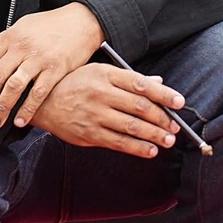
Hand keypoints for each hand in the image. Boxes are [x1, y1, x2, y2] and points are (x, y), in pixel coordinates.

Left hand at [0, 3, 104, 128]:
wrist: (81, 21)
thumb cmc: (49, 25)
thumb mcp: (20, 27)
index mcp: (11, 38)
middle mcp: (22, 47)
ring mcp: (39, 58)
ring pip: (14, 86)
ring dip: (2, 107)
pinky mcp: (56, 69)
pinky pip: (39, 92)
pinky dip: (28, 108)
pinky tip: (20, 121)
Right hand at [31, 63, 184, 158]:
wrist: (42, 101)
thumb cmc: (75, 83)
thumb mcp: (100, 72)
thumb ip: (129, 79)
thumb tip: (158, 84)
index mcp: (105, 74)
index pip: (140, 84)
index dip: (163, 94)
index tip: (180, 102)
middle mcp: (101, 93)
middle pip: (139, 107)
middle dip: (162, 118)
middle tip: (175, 126)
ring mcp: (94, 115)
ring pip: (131, 127)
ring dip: (154, 135)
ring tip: (167, 140)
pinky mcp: (89, 134)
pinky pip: (118, 143)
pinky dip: (137, 148)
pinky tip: (150, 150)